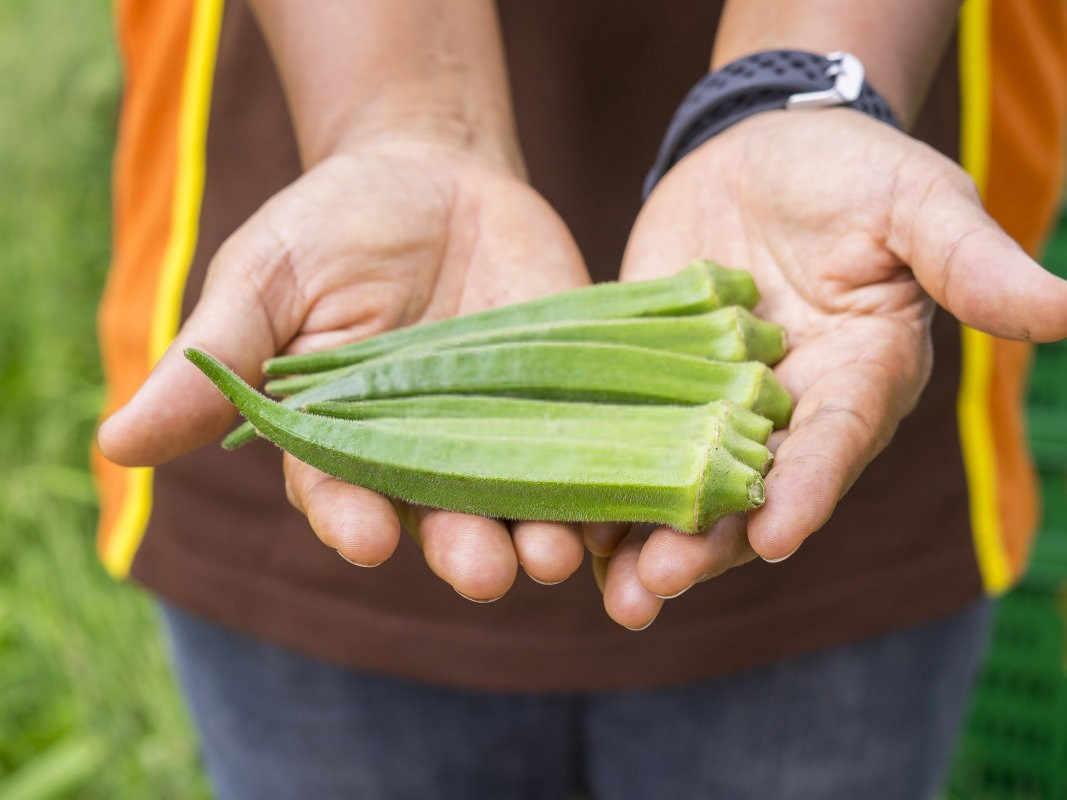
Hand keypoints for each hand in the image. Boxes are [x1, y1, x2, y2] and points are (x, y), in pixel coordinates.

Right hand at [97, 134, 589, 600]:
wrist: (436, 174)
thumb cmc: (334, 225)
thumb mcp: (269, 278)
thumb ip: (215, 360)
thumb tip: (117, 442)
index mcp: (341, 439)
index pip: (341, 494)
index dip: (350, 517)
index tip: (364, 535)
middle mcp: (424, 454)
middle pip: (441, 519)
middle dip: (461, 547)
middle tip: (485, 570)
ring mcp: (500, 433)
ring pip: (519, 505)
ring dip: (540, 535)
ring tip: (556, 553)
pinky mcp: (567, 404)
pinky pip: (588, 455)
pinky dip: (605, 487)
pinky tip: (622, 511)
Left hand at [592, 109, 1066, 628]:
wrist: (757, 152)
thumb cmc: (850, 174)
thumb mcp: (916, 204)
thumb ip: (971, 263)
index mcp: (858, 381)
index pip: (834, 445)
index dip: (808, 490)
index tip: (776, 535)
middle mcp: (788, 414)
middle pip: (750, 492)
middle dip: (708, 542)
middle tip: (658, 585)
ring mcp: (712, 407)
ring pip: (684, 488)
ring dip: (649, 539)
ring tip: (612, 589)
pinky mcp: (653, 387)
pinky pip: (628, 442)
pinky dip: (603, 481)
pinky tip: (566, 523)